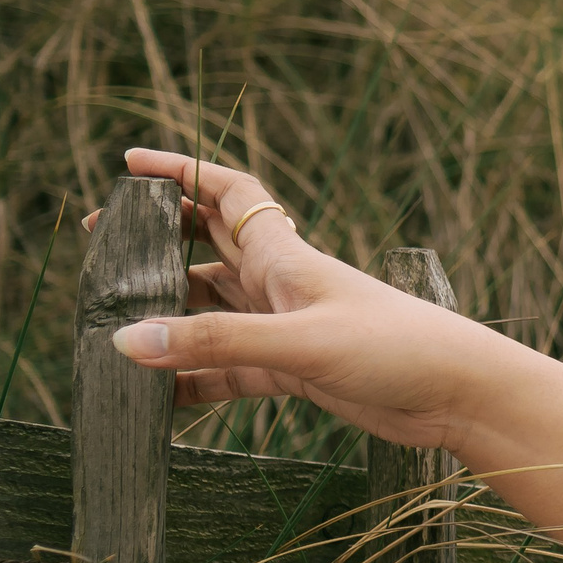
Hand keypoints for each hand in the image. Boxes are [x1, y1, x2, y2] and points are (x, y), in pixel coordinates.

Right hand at [88, 148, 491, 448]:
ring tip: (111, 325)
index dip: (182, 172)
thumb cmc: (398, 348)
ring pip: (212, 311)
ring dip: (169, 314)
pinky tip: (160, 396)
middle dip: (156, 242)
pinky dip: (194, 376)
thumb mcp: (302, 344)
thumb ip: (217, 342)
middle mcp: (282, 285)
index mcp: (286, 257)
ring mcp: (288, 328)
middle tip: (101, 248)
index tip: (129, 165)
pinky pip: (229, 368)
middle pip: (207, 248)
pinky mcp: (298, 371)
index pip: (227, 194)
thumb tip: (128, 339)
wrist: (462, 393)